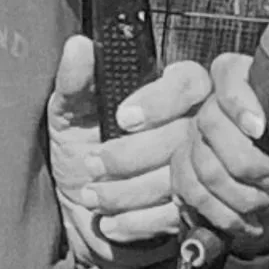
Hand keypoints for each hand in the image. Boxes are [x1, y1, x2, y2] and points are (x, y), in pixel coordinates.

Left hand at [47, 36, 211, 268]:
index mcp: (168, 93)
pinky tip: (111, 221)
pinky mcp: (195, 211)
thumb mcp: (69, 114)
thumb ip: (74, 82)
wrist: (78, 211)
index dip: (160, 100)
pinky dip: (140, 221)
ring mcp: (199, 171)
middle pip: (185, 135)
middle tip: (94, 162)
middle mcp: (194, 127)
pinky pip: (179, 215)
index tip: (123, 118)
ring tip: (94, 195)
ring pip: (182, 178)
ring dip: (131, 190)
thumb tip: (78, 46)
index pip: (188, 83)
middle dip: (134, 154)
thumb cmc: (78, 150)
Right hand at [173, 52, 268, 258]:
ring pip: (200, 164)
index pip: (227, 72)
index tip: (259, 130)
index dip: (236, 99)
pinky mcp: (184, 173)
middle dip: (245, 164)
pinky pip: (188, 189)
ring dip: (239, 196)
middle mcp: (216, 109)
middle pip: (209, 123)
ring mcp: (196, 141)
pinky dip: (223, 213)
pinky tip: (245, 220)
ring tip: (266, 204)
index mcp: (251, 89)